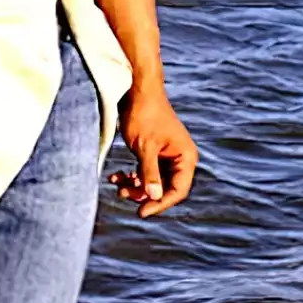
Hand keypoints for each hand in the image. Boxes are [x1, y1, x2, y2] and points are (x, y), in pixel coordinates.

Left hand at [112, 86, 198, 217]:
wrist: (135, 90)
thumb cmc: (144, 114)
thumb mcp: (145, 146)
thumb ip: (149, 173)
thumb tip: (154, 197)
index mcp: (186, 157)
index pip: (178, 190)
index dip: (160, 204)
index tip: (141, 212)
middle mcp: (180, 158)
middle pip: (165, 188)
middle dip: (143, 194)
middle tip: (122, 194)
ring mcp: (167, 155)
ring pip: (153, 181)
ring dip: (135, 186)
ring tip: (117, 183)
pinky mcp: (154, 152)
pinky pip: (145, 172)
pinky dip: (132, 176)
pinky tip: (117, 176)